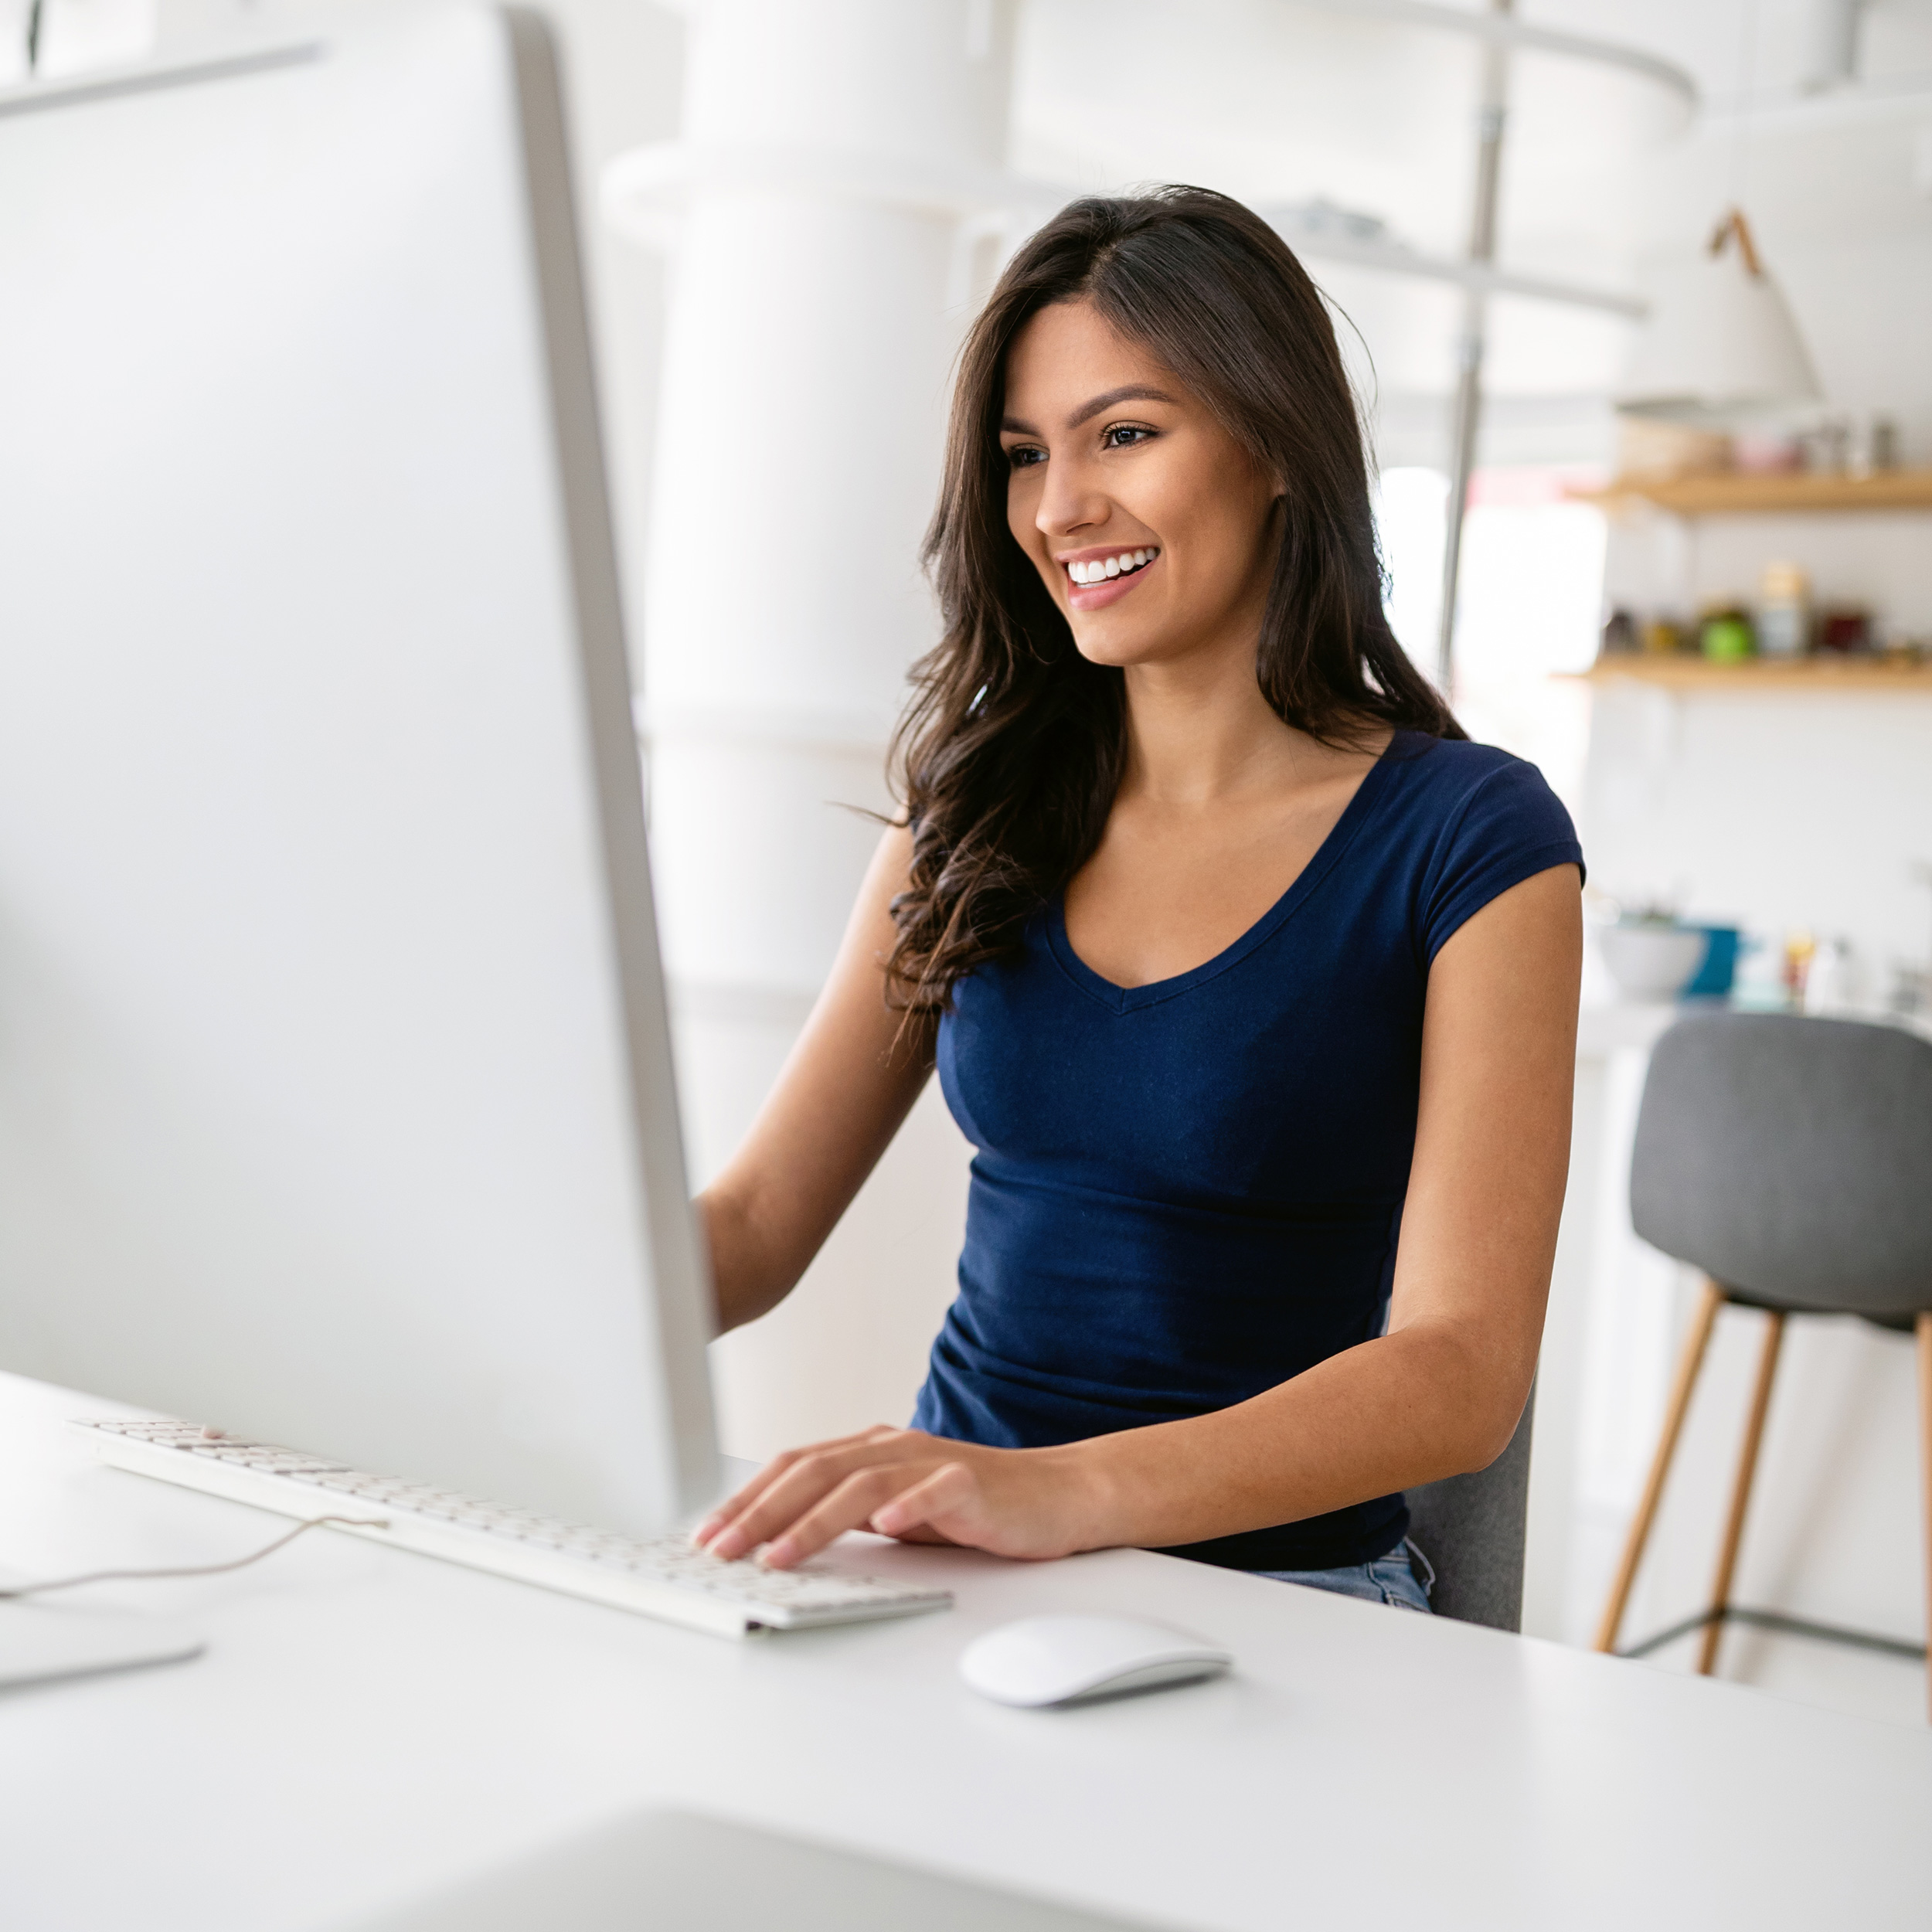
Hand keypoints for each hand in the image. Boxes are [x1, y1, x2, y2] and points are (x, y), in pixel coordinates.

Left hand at [691, 1426, 1101, 1569]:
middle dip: (759, 1511)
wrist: (1057, 1495)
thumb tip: (775, 1543)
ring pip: (860, 1482)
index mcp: (870, 1452)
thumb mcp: (897, 1511)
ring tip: (776, 1554)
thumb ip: (846, 1516)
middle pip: (814, 1471)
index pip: (794, 1467)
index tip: (707, 1533)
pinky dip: (907, 1505)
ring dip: (812, 1520)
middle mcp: (894, 1448)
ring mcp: (933, 1462)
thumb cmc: (973, 1507)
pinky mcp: (973, 1483)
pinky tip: (885, 1526)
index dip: (747, 1498)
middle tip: (720, 1548)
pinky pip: (935, 1489)